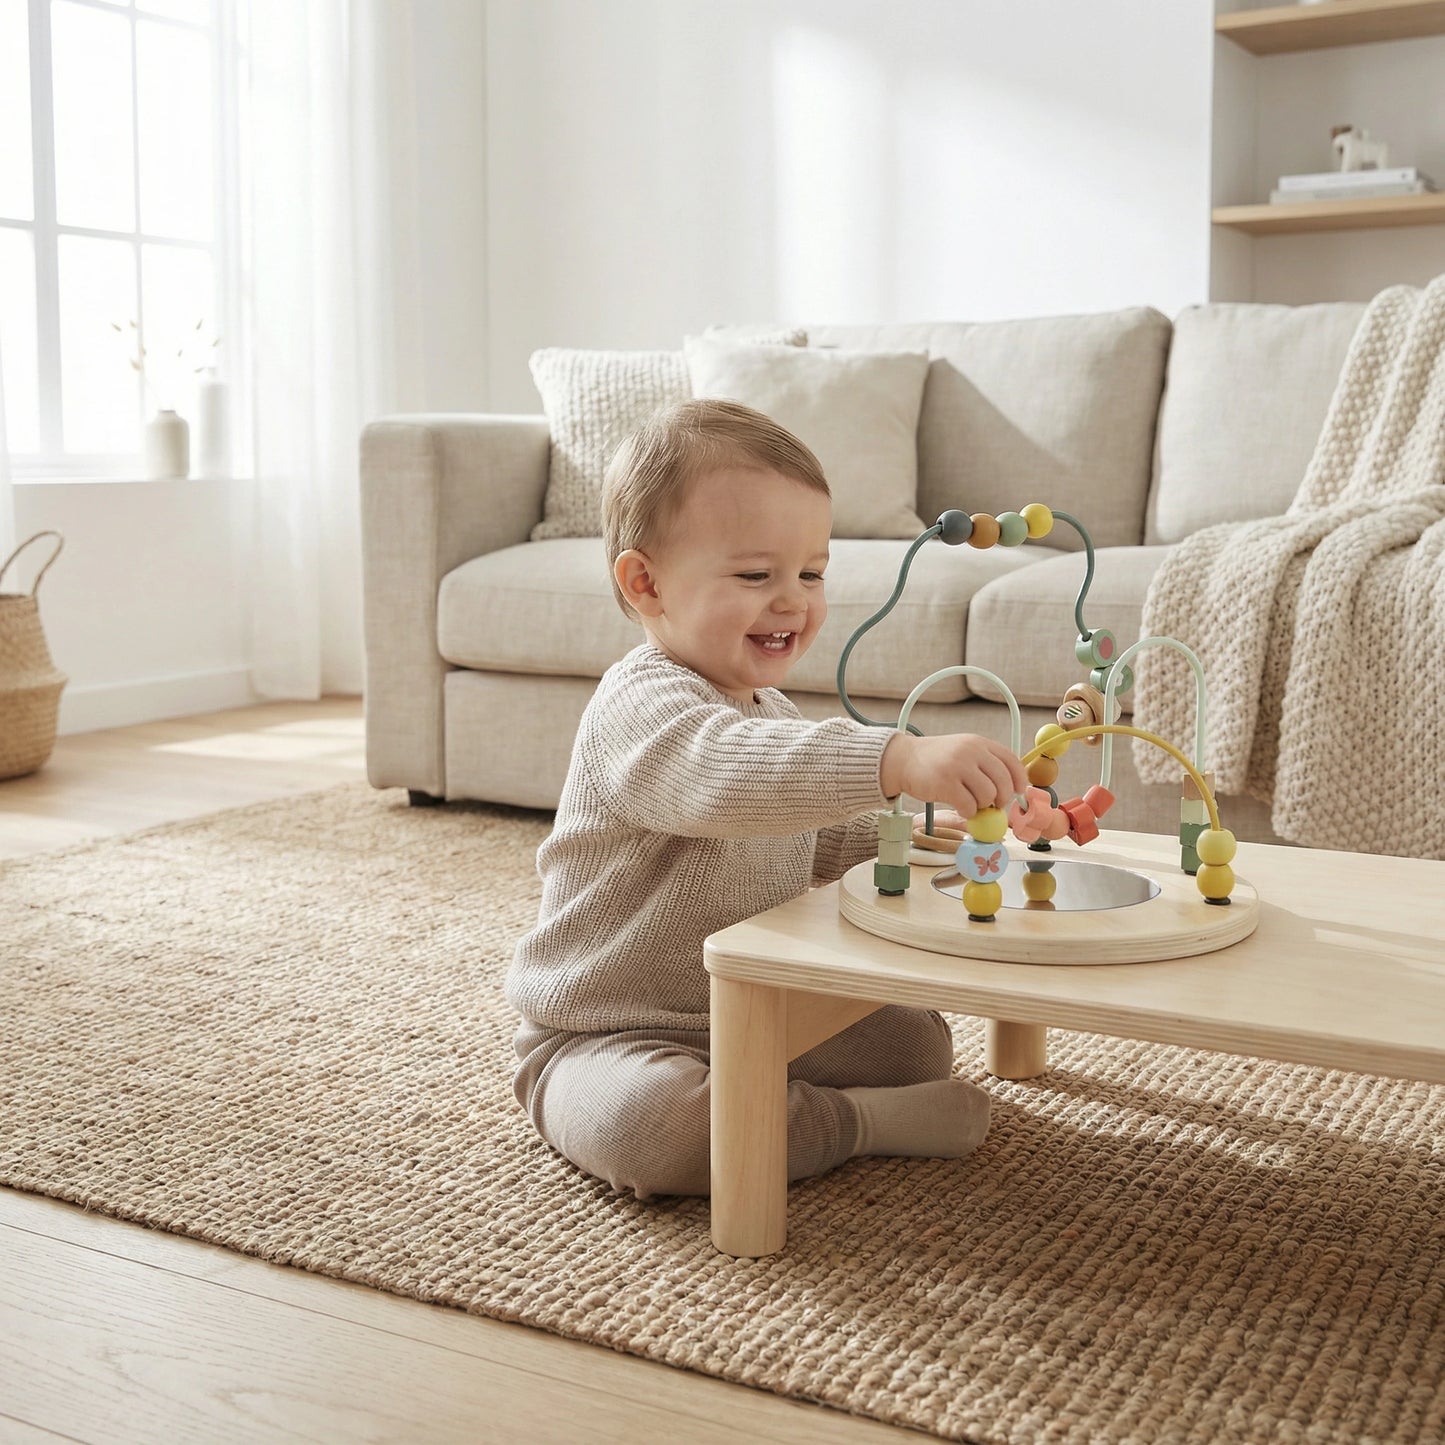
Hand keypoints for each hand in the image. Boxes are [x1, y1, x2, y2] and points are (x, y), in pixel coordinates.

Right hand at [881, 732, 1028, 818]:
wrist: (903, 759)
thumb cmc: (936, 760)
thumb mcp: (964, 751)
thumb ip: (986, 764)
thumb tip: (1010, 790)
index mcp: (979, 743)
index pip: (1011, 761)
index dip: (1019, 779)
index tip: (1018, 791)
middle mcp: (971, 751)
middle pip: (1003, 781)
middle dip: (1002, 798)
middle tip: (993, 804)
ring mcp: (958, 766)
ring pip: (987, 795)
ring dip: (982, 806)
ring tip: (970, 803)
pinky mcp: (945, 783)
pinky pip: (969, 806)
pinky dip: (967, 812)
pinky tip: (959, 807)